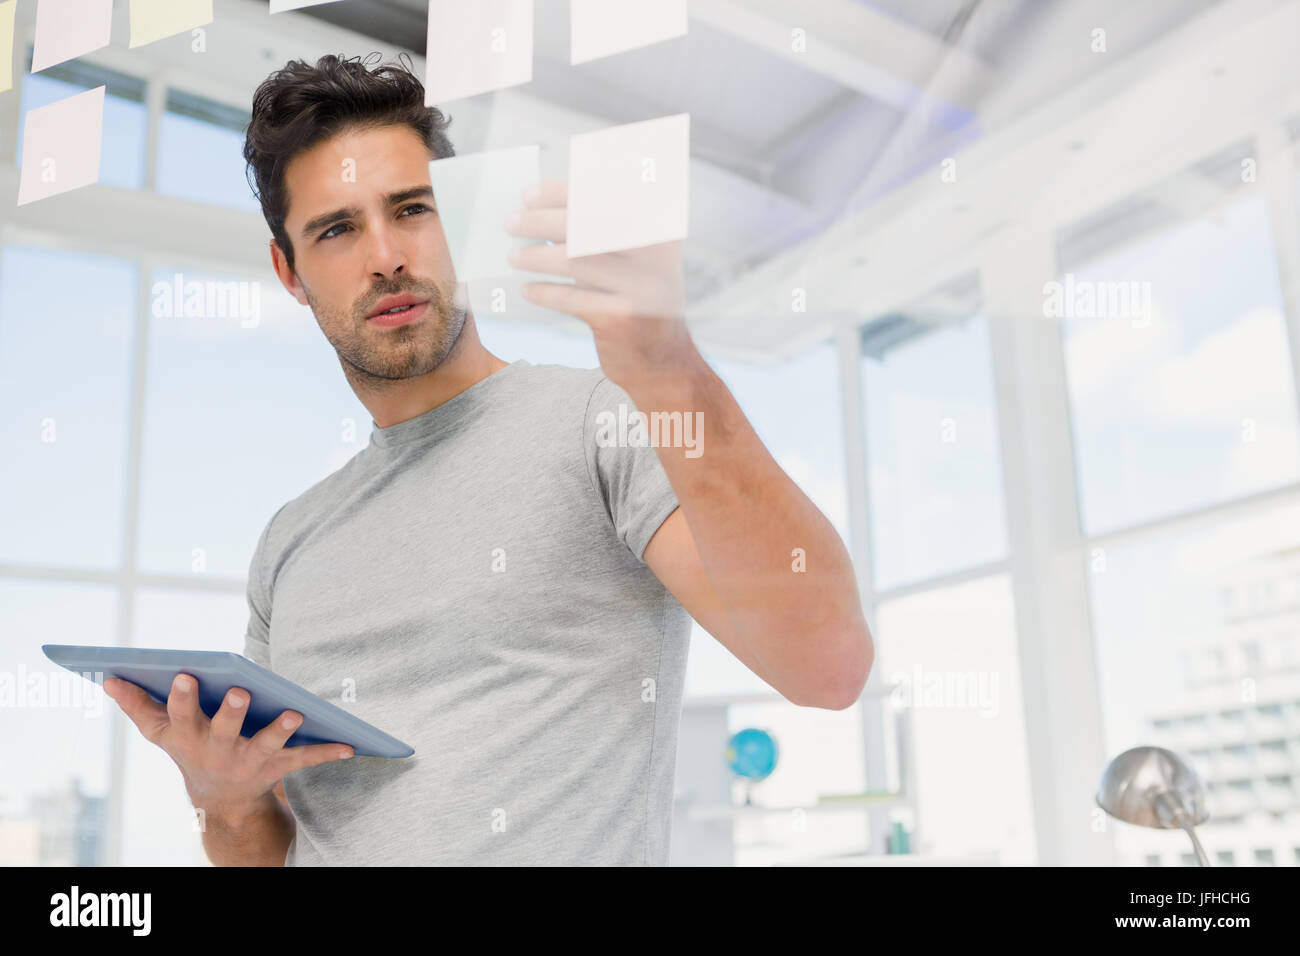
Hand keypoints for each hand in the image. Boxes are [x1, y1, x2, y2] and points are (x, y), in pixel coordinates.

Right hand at [104, 674, 353, 823]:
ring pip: (266, 744)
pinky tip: (351, 744)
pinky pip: (305, 759)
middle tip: (241, 691)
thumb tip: (107, 676)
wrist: (220, 801)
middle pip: (225, 729)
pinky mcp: (278, 767)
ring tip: (295, 712)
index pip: (181, 714)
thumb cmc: (190, 750)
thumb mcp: (161, 732)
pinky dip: (328, 752)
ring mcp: (249, 760)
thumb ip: (136, 704)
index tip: (185, 674)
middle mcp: (218, 749)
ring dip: (281, 729)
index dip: (183, 697)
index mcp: (189, 736)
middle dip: (232, 712)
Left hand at [504, 181, 701, 393]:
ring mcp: (640, 289)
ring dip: (535, 256)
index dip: (561, 192)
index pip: (603, 198)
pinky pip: (571, 298)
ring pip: (574, 260)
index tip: (529, 195)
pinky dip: (544, 292)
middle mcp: (655, 256)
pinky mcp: (622, 320)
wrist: (663, 363)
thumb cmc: (637, 303)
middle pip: (585, 225)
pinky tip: (528, 290)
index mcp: (659, 231)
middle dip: (541, 221)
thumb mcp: (634, 264)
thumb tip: (544, 210)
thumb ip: (602, 236)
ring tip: (513, 257)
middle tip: (512, 223)